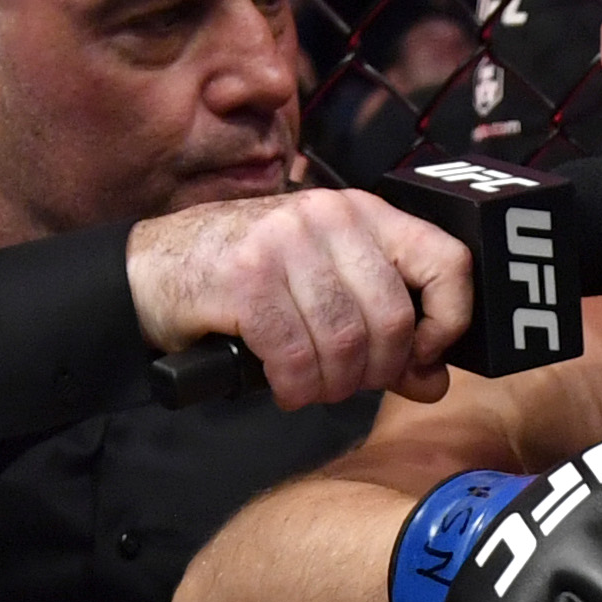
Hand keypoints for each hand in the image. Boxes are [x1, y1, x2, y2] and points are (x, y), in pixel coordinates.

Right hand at [129, 186, 472, 409]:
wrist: (153, 270)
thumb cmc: (245, 282)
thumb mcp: (325, 293)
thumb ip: (387, 335)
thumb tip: (435, 379)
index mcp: (363, 213)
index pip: (447, 261)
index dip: (448, 323)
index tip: (423, 357)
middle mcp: (328, 216)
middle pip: (393, 318)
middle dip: (375, 371)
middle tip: (346, 381)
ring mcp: (285, 242)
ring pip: (345, 344)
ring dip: (331, 385)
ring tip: (310, 383)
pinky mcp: (245, 278)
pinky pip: (295, 357)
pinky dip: (294, 388)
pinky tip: (282, 385)